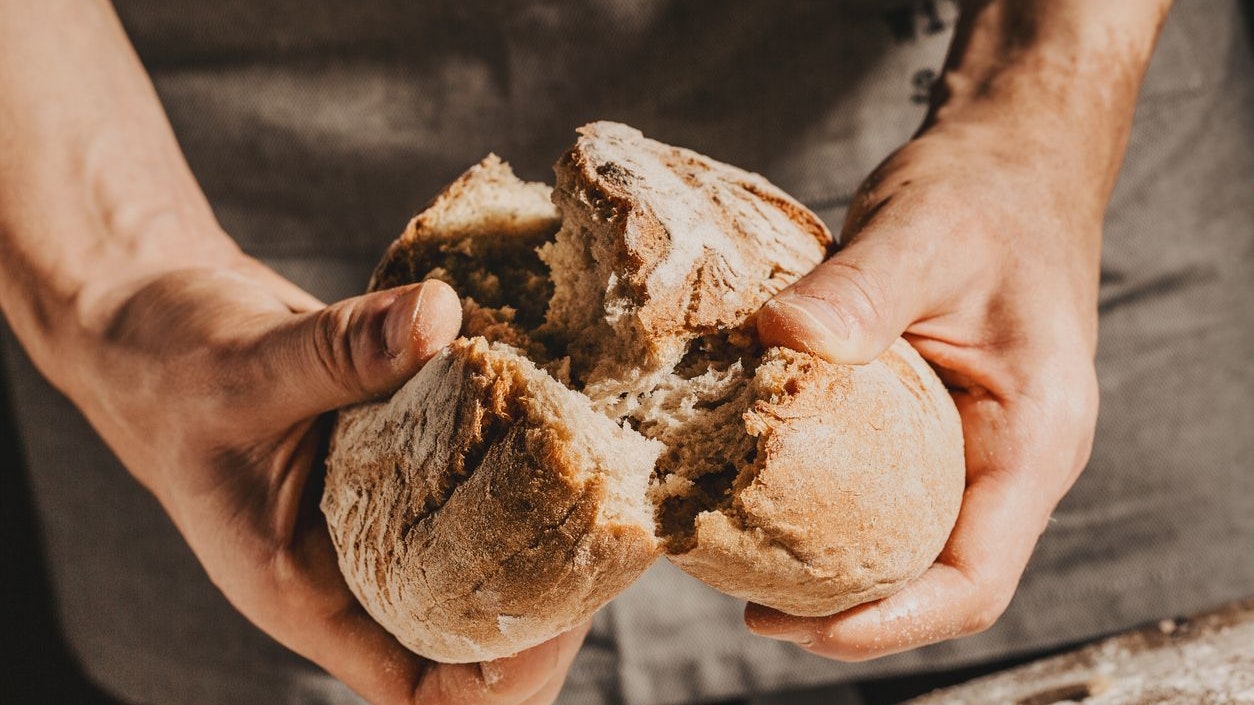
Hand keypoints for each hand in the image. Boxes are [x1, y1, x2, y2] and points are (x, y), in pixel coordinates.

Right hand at [71, 253, 585, 703]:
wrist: (155, 325)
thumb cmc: (170, 369)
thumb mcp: (244, 366)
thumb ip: (338, 351)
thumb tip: (439, 318)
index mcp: (309, 593)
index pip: (420, 690)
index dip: (499, 677)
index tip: (562, 610)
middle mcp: (358, 567)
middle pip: (476, 633)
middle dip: (550, 597)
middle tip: (607, 523)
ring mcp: (386, 514)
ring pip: (485, 554)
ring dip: (546, 524)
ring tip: (603, 469)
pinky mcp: (405, 458)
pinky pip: (475, 476)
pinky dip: (519, 454)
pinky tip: (564, 407)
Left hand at [742, 0, 1170, 659]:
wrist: (1009, 161)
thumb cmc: (986, 194)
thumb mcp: (924, 232)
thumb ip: (860, 289)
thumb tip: (778, 339)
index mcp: (1034, 437)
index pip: (975, 579)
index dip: (890, 623)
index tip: (800, 627)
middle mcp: (1008, 460)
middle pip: (934, 580)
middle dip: (847, 612)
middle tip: (748, 607)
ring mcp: (971, 446)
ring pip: (909, 544)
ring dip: (834, 570)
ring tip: (744, 568)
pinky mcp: (932, 423)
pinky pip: (885, 493)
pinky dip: (828, 511)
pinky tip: (760, 497)